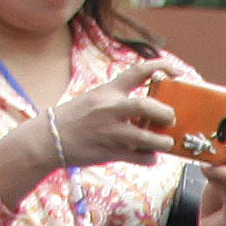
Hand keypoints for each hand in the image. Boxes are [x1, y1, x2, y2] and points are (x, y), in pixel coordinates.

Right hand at [51, 56, 180, 169]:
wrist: (48, 140)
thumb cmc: (74, 118)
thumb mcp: (94, 98)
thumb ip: (118, 99)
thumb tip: (148, 106)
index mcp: (107, 91)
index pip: (137, 71)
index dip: (161, 67)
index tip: (177, 71)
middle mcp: (110, 109)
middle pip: (146, 106)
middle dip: (166, 113)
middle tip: (171, 118)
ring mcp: (111, 132)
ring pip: (148, 137)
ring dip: (163, 141)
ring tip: (165, 142)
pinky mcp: (111, 153)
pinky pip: (140, 157)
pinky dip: (150, 158)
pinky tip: (149, 155)